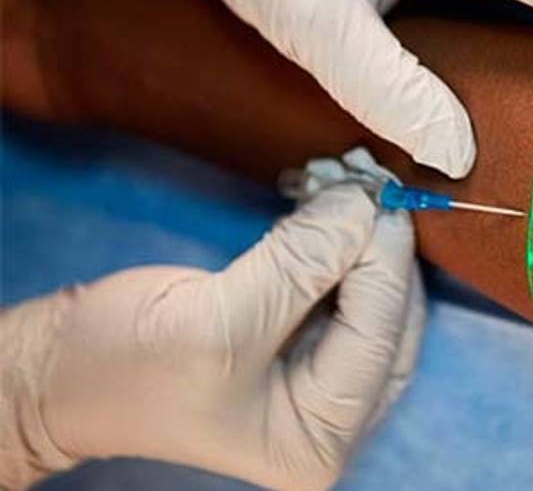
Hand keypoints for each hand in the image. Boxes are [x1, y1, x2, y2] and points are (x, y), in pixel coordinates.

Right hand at [0, 187, 424, 489]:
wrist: (58, 368)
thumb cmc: (124, 366)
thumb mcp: (217, 320)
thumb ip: (301, 264)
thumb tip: (364, 204)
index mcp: (321, 438)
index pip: (378, 338)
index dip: (383, 260)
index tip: (374, 195)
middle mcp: (335, 415)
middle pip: (390, 319)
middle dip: (378, 246)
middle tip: (363, 180)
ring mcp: (321, 379)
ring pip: (374, 297)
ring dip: (361, 236)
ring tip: (341, 181)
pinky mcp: (302, 341)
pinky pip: (345, 287)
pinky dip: (339, 242)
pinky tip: (326, 202)